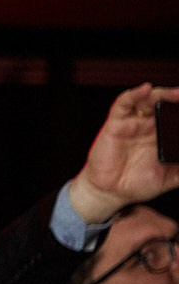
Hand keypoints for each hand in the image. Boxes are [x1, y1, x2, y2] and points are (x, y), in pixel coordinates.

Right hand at [66, 83, 178, 224]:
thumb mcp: (171, 178)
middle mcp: (149, 126)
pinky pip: (124, 104)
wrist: (110, 194)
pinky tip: (145, 89)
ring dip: (162, 93)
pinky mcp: (116, 124)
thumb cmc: (138, 185)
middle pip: (165, 103)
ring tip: (175, 94)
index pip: (178, 114)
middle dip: (177, 97)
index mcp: (164, 135)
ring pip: (147, 99)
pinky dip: (134, 94)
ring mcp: (133, 123)